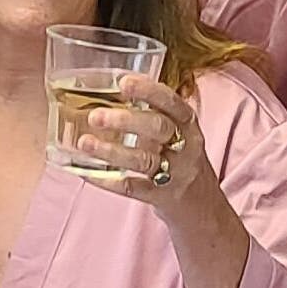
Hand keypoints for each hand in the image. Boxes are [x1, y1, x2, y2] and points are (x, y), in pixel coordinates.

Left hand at [73, 73, 211, 213]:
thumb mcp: (176, 132)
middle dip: (126, 120)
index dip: (148, 90)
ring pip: (144, 160)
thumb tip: (107, 90)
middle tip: (95, 116)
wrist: (202, 205)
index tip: (123, 81)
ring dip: (112, 151)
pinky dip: (107, 180)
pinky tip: (85, 172)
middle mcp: (186, 146)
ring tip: (84, 142)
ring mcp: (176, 174)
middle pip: (158, 128)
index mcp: (188, 124)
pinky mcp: (162, 197)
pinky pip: (132, 188)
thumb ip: (151, 113)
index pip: (171, 102)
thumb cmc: (180, 159)